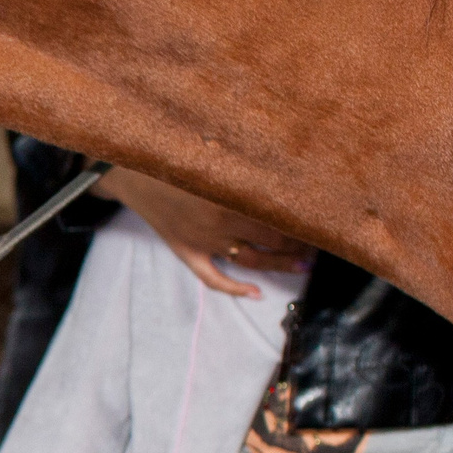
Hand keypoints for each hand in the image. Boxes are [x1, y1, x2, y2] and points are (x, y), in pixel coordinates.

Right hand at [96, 170, 308, 296]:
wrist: (131, 175)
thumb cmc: (173, 159)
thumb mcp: (213, 159)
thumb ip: (247, 168)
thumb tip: (286, 172)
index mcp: (229, 200)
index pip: (279, 218)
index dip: (304, 222)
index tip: (321, 220)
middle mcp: (219, 225)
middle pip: (271, 242)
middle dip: (299, 243)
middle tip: (319, 241)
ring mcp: (203, 243)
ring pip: (252, 261)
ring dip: (280, 265)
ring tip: (303, 264)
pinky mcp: (188, 252)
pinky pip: (213, 278)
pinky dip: (235, 289)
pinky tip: (255, 293)